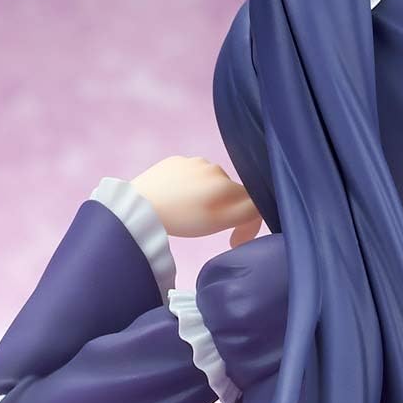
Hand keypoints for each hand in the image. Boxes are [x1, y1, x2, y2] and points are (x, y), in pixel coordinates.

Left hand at [129, 156, 261, 239]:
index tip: (236, 241)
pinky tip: (179, 201)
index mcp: (228, 184)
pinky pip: (190, 175)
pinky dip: (190, 189)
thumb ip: (249, 212)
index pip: (251, 201)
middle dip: (226, 209)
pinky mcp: (175, 162)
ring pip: (210, 183)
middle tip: (209, 226)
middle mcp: (215, 167)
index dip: (248, 223)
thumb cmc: (182, 218)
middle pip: (230, 192)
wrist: (141, 205)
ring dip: (207, 198)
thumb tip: (261, 205)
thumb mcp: (222, 221)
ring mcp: (193, 162)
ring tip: (191, 213)